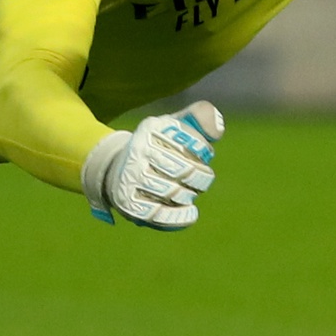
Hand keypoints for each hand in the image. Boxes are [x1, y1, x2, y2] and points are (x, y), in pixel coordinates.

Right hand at [80, 100, 225, 229]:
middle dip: (200, 178)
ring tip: (190, 193)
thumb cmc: (159, 146)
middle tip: (201, 180)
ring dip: (189, 195)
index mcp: (152, 128)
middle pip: (183, 170)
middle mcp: (137, 150)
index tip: (204, 155)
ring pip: (173, 192)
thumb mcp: (176, 126)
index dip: (203, 151)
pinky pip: (160, 214)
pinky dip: (180, 217)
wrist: (118, 169)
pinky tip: (191, 213)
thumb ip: (201, 118)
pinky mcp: (127, 203)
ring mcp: (130, 177)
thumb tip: (218, 129)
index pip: (189, 141)